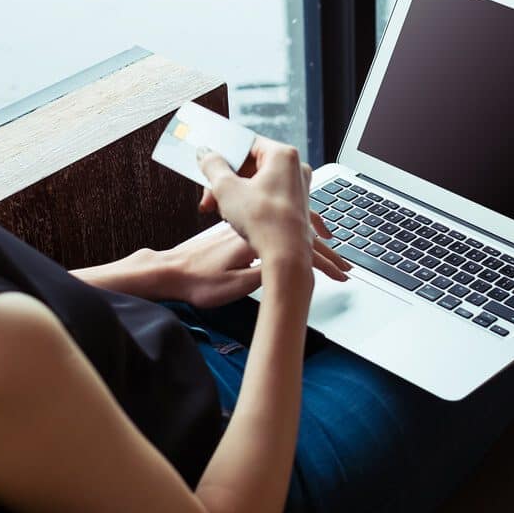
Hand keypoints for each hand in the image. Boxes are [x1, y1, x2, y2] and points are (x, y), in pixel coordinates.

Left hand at [158, 223, 349, 307]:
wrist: (170, 271)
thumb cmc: (199, 281)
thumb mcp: (236, 285)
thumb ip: (266, 275)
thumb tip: (292, 271)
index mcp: (257, 239)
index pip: (298, 247)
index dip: (323, 259)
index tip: (340, 271)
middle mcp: (254, 228)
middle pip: (297, 232)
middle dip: (324, 250)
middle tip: (343, 267)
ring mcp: (247, 228)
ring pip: (286, 228)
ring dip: (310, 240)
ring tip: (329, 251)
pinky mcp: (239, 232)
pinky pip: (273, 229)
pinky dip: (291, 236)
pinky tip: (295, 242)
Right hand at [196, 138, 347, 270]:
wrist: (286, 257)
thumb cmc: (265, 224)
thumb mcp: (226, 189)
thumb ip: (213, 165)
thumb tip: (206, 154)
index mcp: (282, 155)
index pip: (246, 143)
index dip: (223, 155)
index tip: (209, 163)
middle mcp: (295, 168)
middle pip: (250, 164)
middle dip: (225, 180)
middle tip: (210, 194)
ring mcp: (296, 187)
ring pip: (256, 181)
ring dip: (233, 193)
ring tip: (220, 209)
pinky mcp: (293, 205)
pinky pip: (265, 195)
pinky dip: (247, 202)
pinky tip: (235, 216)